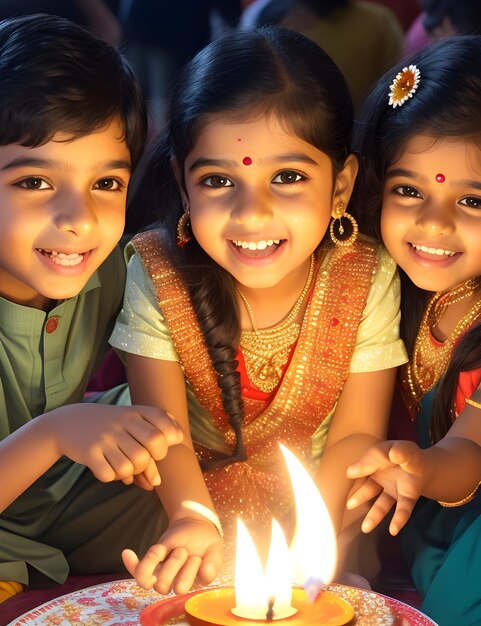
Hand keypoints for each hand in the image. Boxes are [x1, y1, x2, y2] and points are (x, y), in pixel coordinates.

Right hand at [46, 404, 182, 483]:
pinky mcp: (90, 452)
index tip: (163, 444)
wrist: (68, 422)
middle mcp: (122, 422)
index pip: (164, 424)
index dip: (171, 437)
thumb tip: (155, 483)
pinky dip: (112, 477)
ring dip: (130, 473)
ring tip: (122, 466)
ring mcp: (106, 437)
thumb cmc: (109, 428)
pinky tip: (107, 469)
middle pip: (154, 445)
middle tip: (143, 460)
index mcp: (136, 412)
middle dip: (154, 460)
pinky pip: (110, 474)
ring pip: (133, 464)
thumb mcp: (131, 425)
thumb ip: (149, 447)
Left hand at [122, 517, 223, 594]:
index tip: (199, 560)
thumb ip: (213, 565)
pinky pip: (139, 568)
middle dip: (174, 565)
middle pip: (163, 585)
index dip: (188, 573)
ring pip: (152, 577)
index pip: (181, 586)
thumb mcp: (215, 553)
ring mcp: (161, 570)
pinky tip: (127, 553)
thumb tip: (206, 573)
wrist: (199, 527)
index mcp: (188, 583)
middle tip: (186, 552)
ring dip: (161, 560)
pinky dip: (131, 562)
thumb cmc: (208, 546)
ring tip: (175, 548)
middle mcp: (172, 581)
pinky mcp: (154, 557)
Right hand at [346, 440, 425, 534]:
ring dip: (374, 516)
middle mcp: (381, 478)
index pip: (365, 466)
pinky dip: (398, 519)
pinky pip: (403, 509)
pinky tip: (394, 530)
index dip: (359, 469)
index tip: (350, 474)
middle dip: (359, 497)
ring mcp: (392, 490)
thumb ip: (383, 456)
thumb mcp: (400, 449)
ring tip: (365, 528)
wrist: (423, 466)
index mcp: (374, 463)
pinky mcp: (406, 498)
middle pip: (369, 488)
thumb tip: (362, 463)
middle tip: (348, 505)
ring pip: (381, 504)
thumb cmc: (406, 455)